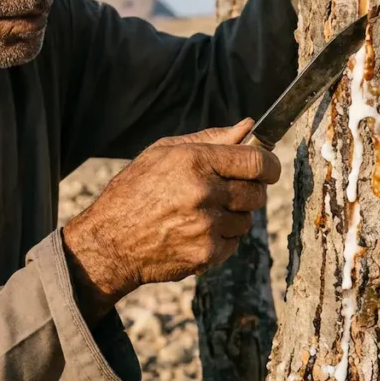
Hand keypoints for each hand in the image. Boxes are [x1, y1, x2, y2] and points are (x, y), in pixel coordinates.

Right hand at [62, 118, 279, 325]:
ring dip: (232, 217)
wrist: (109, 243)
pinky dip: (221, 240)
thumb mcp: (164, 153)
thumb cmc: (135, 191)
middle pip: (256, 193)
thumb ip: (211, 139)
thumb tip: (247, 126)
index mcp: (194, 162)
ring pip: (246, 220)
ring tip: (201, 214)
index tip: (268, 169)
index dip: (269, 165)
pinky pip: (233, 244)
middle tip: (226, 192)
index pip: (256, 161)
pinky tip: (194, 233)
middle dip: (249, 192)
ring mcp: (206, 226)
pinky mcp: (206, 254)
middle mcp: (204, 193)